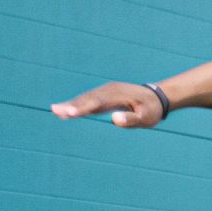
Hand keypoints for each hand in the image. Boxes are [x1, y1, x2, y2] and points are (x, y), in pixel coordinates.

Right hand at [50, 81, 166, 127]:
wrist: (157, 97)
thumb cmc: (151, 110)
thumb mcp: (146, 118)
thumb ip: (131, 119)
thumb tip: (115, 120)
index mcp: (118, 95)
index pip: (97, 102)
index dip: (84, 108)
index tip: (71, 113)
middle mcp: (108, 90)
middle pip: (87, 98)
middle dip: (71, 105)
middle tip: (55, 110)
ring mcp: (105, 92)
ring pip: (85, 98)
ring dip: (71, 104)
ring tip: (55, 111)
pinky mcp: (104, 96)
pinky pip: (88, 100)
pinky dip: (76, 104)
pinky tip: (65, 111)